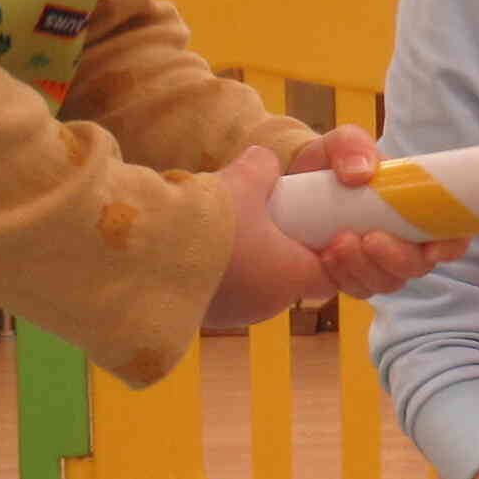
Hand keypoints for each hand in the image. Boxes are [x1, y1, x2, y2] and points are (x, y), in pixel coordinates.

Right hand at [202, 146, 333, 331]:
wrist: (146, 257)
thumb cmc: (209, 222)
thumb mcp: (243, 180)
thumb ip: (263, 168)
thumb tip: (265, 161)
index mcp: (292, 278)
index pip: (332, 274)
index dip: (329, 249)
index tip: (315, 223)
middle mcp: (267, 305)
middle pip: (291, 278)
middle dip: (284, 249)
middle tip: (270, 218)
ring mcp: (233, 314)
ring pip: (254, 284)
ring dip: (248, 260)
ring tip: (228, 228)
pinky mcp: (201, 317)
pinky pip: (221, 291)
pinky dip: (218, 270)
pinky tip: (199, 245)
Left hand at [286, 126, 467, 299]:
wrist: (295, 183)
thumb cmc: (332, 162)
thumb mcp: (341, 142)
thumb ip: (352, 145)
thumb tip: (361, 174)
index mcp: (416, 209)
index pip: (452, 235)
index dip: (451, 246)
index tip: (433, 248)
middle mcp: (404, 241)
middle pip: (419, 266)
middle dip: (398, 259)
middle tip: (369, 239)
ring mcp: (378, 263)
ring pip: (388, 282)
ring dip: (366, 269)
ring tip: (336, 245)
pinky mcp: (352, 276)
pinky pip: (358, 289)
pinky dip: (344, 277)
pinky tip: (325, 257)